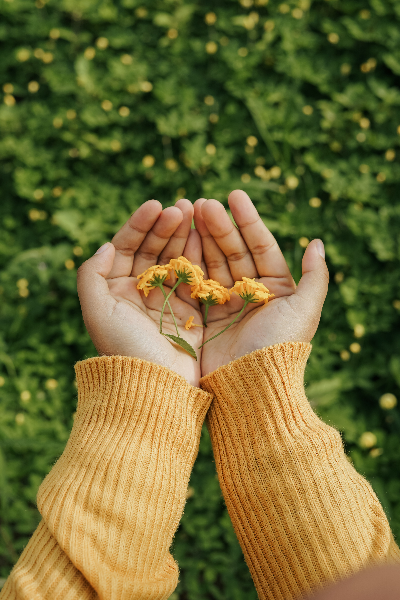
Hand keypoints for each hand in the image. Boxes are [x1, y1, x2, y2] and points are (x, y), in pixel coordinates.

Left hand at [77, 199, 202, 386]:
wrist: (156, 385)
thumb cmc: (124, 348)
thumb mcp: (97, 311)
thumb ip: (91, 274)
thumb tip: (106, 245)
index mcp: (115, 289)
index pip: (126, 247)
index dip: (140, 224)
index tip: (156, 205)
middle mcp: (140, 291)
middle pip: (152, 249)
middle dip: (166, 226)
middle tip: (183, 206)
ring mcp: (166, 299)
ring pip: (174, 258)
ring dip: (183, 235)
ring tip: (196, 212)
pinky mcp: (189, 309)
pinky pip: (194, 275)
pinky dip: (198, 255)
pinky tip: (204, 236)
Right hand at [194, 190, 328, 376]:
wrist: (251, 387)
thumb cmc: (280, 346)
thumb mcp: (304, 310)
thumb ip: (315, 276)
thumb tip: (318, 243)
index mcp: (276, 288)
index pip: (261, 245)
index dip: (248, 220)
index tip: (234, 195)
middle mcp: (251, 293)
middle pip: (234, 251)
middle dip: (220, 226)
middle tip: (203, 202)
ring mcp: (226, 304)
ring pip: (213, 263)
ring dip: (202, 238)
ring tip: (189, 212)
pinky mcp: (205, 317)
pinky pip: (196, 283)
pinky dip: (188, 262)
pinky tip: (179, 240)